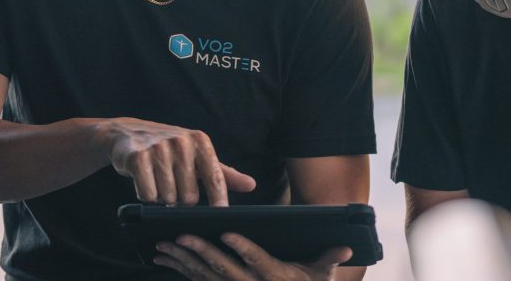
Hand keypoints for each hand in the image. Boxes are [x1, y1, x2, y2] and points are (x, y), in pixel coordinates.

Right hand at [101, 118, 255, 205]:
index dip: (219, 200)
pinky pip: (148, 195)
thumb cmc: (171, 148)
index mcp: (200, 142)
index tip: (222, 217)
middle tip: (173, 186)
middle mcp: (182, 142)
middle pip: (189, 197)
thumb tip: (251, 185)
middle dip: (181, 200)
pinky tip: (145, 181)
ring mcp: (158, 148)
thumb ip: (224, 173)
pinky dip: (146, 195)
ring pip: (168, 198)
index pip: (215, 178)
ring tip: (158, 181)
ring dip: (163, 198)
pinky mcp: (137, 157)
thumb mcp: (198, 157)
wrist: (129, 133)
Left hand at [155, 233, 351, 279]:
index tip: (227, 234)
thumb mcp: (321, 277)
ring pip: (205, 277)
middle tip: (183, 236)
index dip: (242, 248)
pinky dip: (179, 269)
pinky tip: (164, 258)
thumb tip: (346, 248)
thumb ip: (329, 260)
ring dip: (183, 261)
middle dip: (202, 252)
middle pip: (223, 270)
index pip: (257, 261)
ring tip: (165, 245)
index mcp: (275, 278)